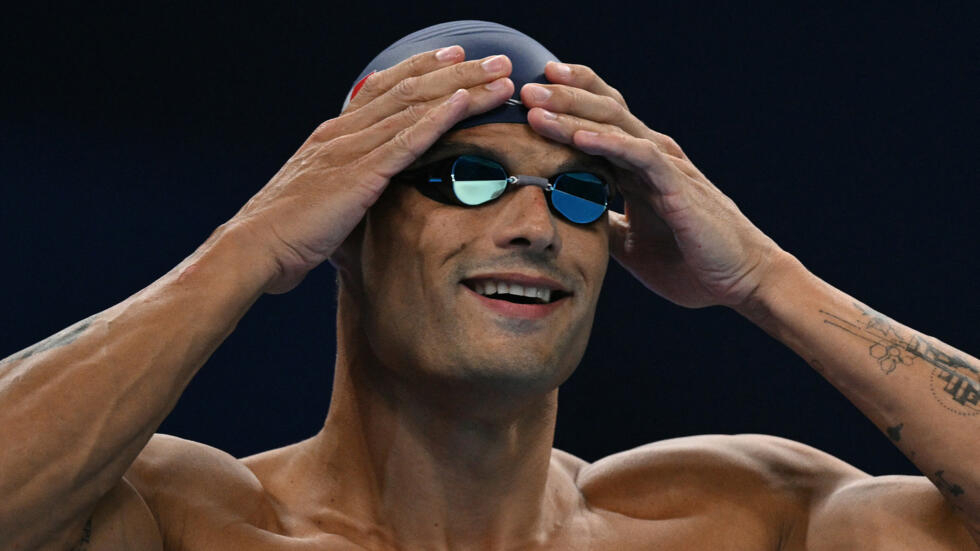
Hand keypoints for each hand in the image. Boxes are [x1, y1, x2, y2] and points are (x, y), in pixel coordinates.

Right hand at [229, 48, 514, 293]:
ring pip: (416, 107)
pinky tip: (464, 104)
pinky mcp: (360, 176)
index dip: (424, 69)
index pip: (386, 89)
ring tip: (500, 78)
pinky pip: (406, 142)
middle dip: (459, 72)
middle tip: (498, 61)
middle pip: (410, 89)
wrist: (255, 248)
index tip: (456, 56)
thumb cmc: (286, 232)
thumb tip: (367, 187)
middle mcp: (344, 132)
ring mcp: (352, 150)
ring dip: (463, 89)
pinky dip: (438, 119)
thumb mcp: (321, 197)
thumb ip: (347, 182)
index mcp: (334, 135)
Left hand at [519, 63, 781, 308]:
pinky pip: (638, 155)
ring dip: (574, 112)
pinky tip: (578, 137)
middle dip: (562, 96)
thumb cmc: (691, 262)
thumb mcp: (632, 245)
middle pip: (603, 111)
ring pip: (615, 125)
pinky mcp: (677, 186)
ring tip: (537, 103)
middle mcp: (652, 156)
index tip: (528, 95)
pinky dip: (607, 143)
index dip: (567, 102)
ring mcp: (665, 167)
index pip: (600, 121)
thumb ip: (605, 225)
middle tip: (524, 85)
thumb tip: (570, 222)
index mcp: (639, 167)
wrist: (739, 282)